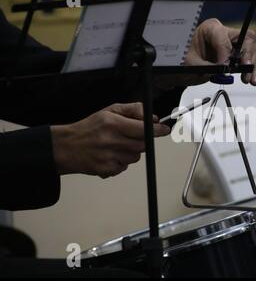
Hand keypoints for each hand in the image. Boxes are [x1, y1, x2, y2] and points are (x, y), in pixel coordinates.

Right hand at [51, 103, 169, 178]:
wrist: (65, 147)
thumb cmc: (89, 128)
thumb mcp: (109, 111)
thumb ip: (133, 110)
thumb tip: (153, 118)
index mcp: (112, 123)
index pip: (143, 128)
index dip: (157, 130)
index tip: (164, 130)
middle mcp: (111, 140)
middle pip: (142, 145)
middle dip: (142, 141)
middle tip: (131, 137)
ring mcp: (108, 156)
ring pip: (135, 157)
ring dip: (131, 152)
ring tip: (115, 146)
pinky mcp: (106, 170)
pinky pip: (125, 167)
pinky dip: (121, 162)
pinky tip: (109, 156)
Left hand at [156, 18, 255, 88]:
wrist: (183, 69)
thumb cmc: (184, 61)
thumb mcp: (191, 64)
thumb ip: (207, 66)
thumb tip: (223, 68)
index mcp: (210, 29)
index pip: (224, 37)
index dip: (225, 52)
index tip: (223, 66)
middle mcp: (224, 33)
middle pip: (245, 39)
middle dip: (246, 55)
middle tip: (245, 69)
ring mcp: (231, 45)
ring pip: (250, 50)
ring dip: (250, 66)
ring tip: (248, 79)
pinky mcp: (235, 56)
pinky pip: (248, 61)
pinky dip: (250, 71)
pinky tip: (252, 79)